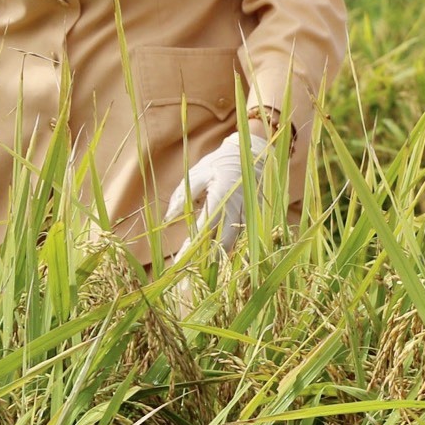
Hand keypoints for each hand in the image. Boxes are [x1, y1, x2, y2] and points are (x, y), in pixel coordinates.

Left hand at [162, 128, 267, 257]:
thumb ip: (182, 197)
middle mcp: (238, 208)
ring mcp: (250, 214)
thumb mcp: (196, 174)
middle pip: (224, 243)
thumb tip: (167, 220)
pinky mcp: (256, 216)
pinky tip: (221, 256)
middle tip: (192, 271)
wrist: (252, 152)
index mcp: (221, 197)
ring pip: (236, 243)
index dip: (192, 247)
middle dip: (208, 260)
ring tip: (205, 270)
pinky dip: (232, 247)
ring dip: (221, 257)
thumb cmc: (219, 162)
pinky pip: (243, 237)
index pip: (204, 229)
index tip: (179, 261)